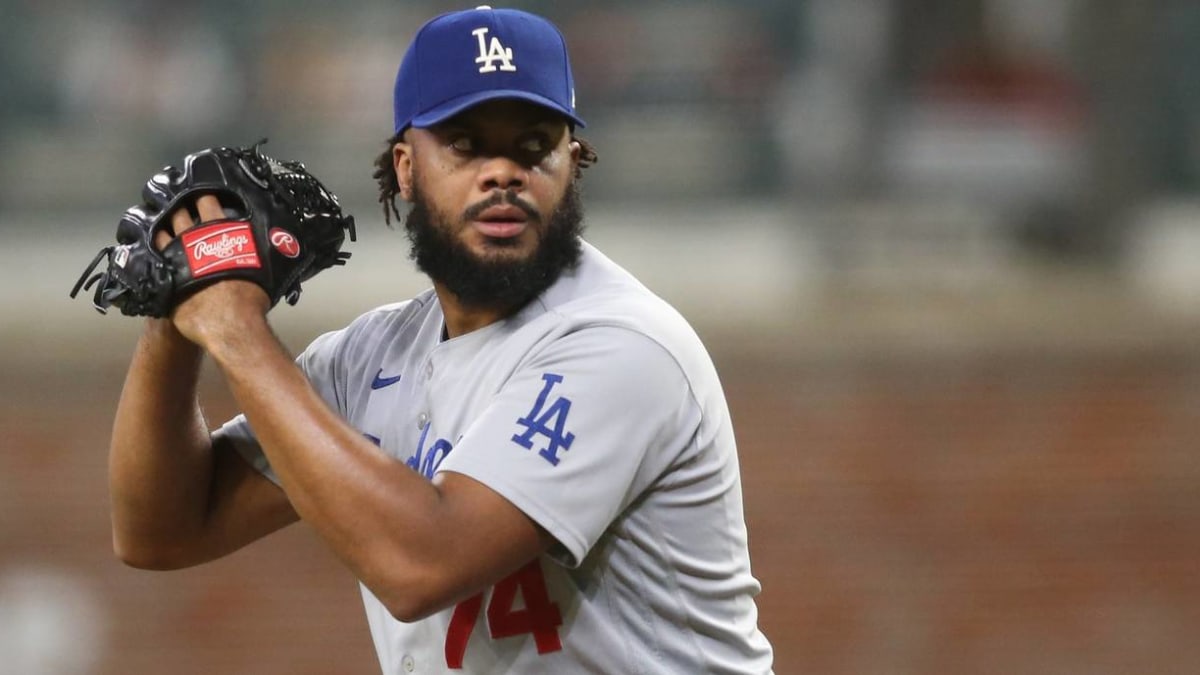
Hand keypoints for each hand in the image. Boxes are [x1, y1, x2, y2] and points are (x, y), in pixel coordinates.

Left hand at [157, 195, 270, 348]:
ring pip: (162, 232)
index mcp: (219, 230)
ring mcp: (174, 257)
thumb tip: (280, 245)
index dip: (204, 195)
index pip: (208, 202)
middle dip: (178, 205)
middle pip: (181, 213)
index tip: (201, 190)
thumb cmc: (250, 297)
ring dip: (160, 226)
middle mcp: (193, 238)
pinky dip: (150, 252)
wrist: (226, 322)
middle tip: (175, 198)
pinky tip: (147, 250)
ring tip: (158, 221)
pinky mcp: (164, 277)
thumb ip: (262, 252)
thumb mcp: (265, 268)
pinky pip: (152, 259)